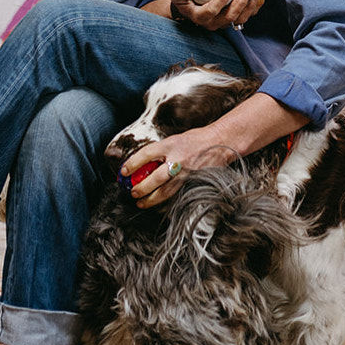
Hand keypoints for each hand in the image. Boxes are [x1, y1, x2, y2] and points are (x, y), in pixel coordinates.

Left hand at [119, 128, 234, 208]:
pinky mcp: (194, 181)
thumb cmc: (196, 139)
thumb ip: (161, 151)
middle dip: (141, 188)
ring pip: (166, 191)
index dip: (132, 164)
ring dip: (151, 199)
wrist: (221, 142)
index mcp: (170, 145)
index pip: (146, 155)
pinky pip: (177, 194)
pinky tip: (158, 205)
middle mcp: (178, 159)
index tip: (123, 172)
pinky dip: (166, 201)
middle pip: (155, 178)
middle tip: (132, 193)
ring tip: (141, 203)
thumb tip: (143, 163)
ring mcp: (187, 172)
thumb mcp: (175, 139)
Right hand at [169, 0, 266, 30]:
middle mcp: (214, 23)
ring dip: (251, 6)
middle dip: (241, 3)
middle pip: (230, 17)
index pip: (212, 11)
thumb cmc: (185, 2)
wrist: (190, 11)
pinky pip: (247, 15)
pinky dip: (256, 6)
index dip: (222, 0)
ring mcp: (225, 22)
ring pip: (241, 19)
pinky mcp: (233, 19)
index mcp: (200, 17)